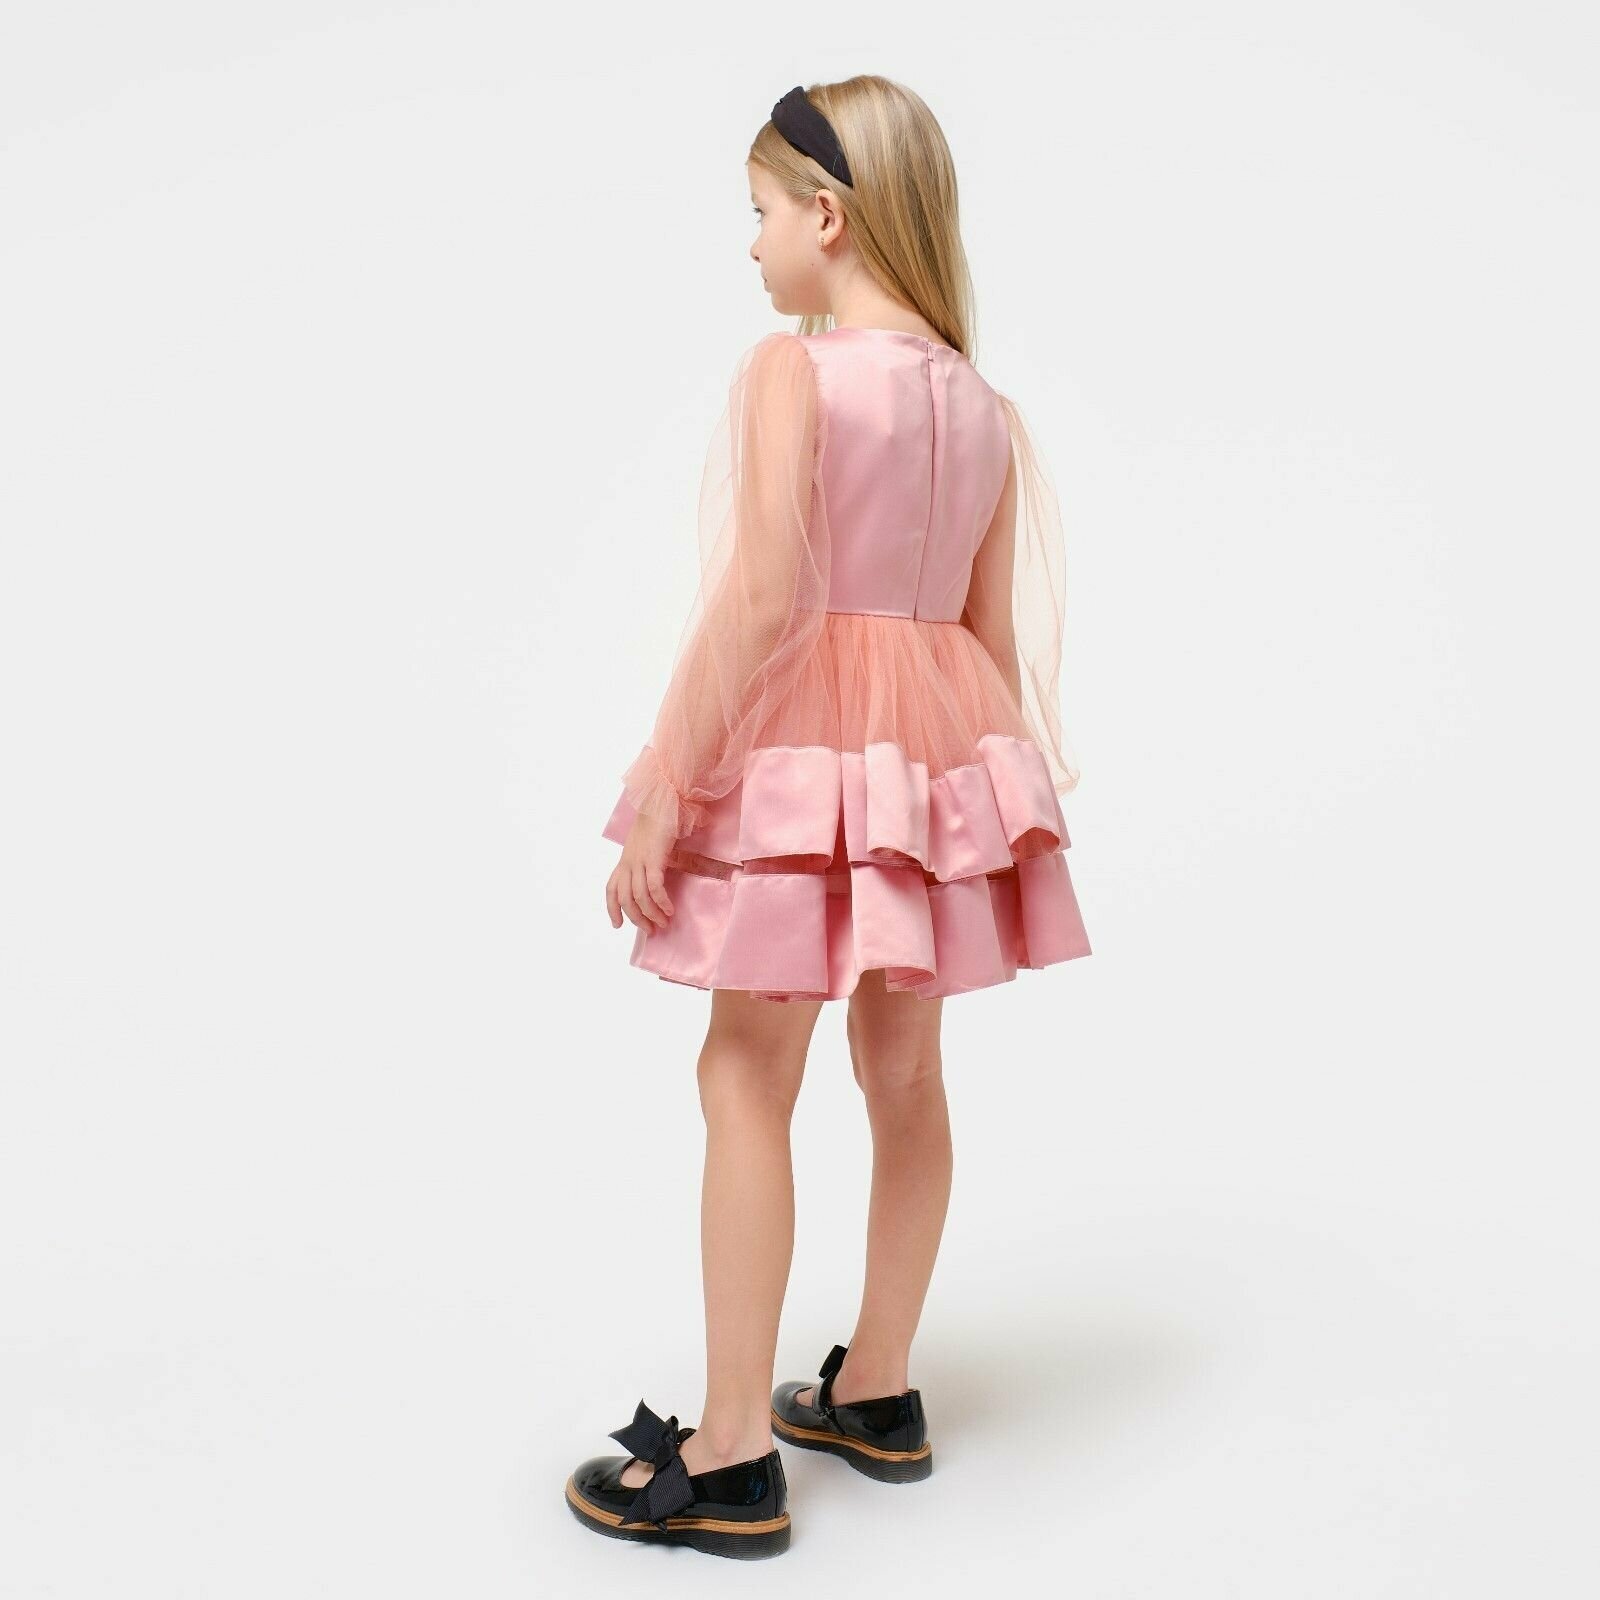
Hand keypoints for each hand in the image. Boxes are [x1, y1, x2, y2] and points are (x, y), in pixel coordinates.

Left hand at [606, 811, 676, 930]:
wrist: (662, 801)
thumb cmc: (659, 819)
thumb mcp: (647, 844)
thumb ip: (649, 859)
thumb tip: (660, 875)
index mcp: (625, 860)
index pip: (611, 888)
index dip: (611, 908)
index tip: (617, 925)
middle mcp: (628, 862)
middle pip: (625, 898)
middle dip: (636, 918)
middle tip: (650, 930)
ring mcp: (640, 860)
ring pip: (639, 896)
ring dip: (651, 914)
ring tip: (663, 923)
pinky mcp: (654, 858)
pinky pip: (654, 887)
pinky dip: (661, 901)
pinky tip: (669, 909)